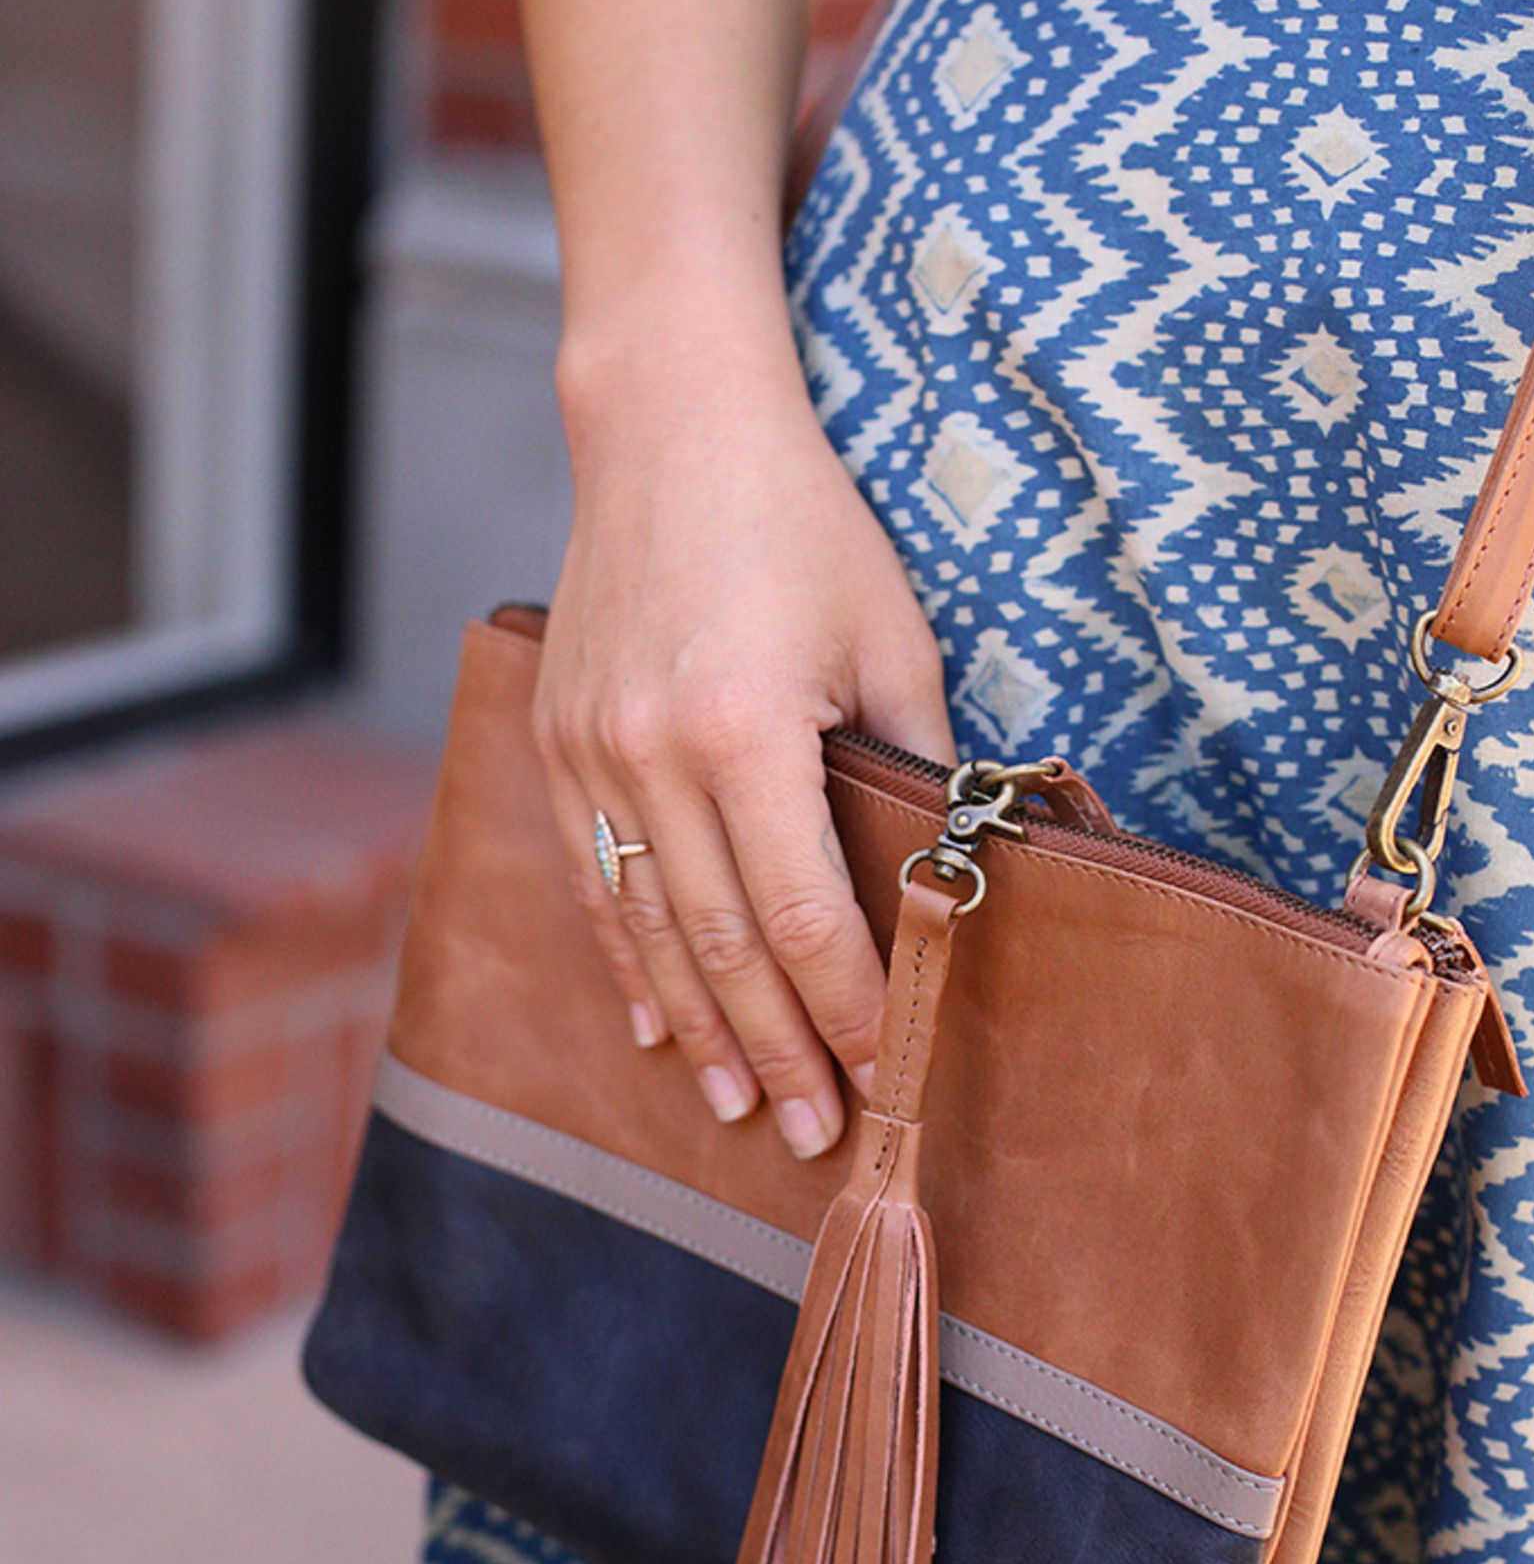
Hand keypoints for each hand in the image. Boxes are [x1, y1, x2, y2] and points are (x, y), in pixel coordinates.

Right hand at [536, 336, 955, 1158]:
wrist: (668, 428)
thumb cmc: (802, 525)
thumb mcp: (890, 639)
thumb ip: (914, 766)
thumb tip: (945, 878)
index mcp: (744, 730)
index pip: (808, 917)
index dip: (853, 1010)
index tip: (889, 1076)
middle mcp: (652, 755)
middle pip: (726, 948)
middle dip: (780, 1052)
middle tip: (816, 1135)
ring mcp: (591, 752)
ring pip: (653, 931)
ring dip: (704, 1030)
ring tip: (742, 1106)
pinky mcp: (558, 741)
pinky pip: (592, 880)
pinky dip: (630, 962)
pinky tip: (661, 1025)